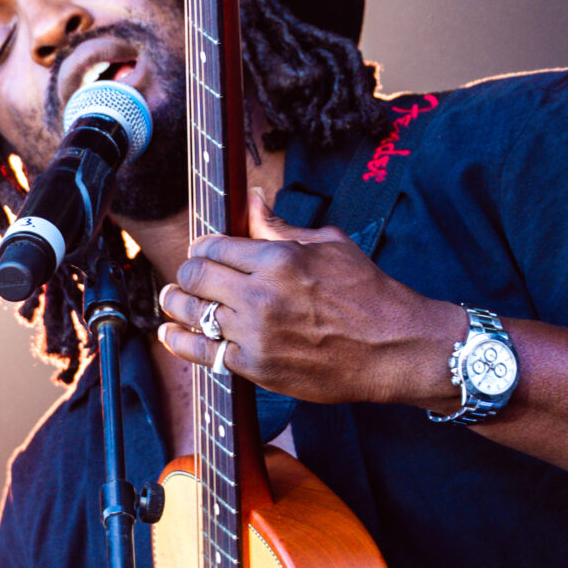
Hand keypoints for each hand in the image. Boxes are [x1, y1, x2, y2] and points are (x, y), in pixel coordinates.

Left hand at [157, 189, 463, 407]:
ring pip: (193, 314)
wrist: (394, 349)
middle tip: (186, 276)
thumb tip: (251, 200)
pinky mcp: (257, 368)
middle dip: (186, 273)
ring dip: (177, 304)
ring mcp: (256, 335)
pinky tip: (173, 335)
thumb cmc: (368, 294)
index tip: (202, 251)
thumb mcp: (329, 244)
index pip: (214, 245)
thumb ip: (280, 226)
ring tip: (174, 300)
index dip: (202, 246)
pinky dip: (182, 343)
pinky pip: (204, 353)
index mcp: (278, 259)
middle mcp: (261, 296)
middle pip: (196, 277)